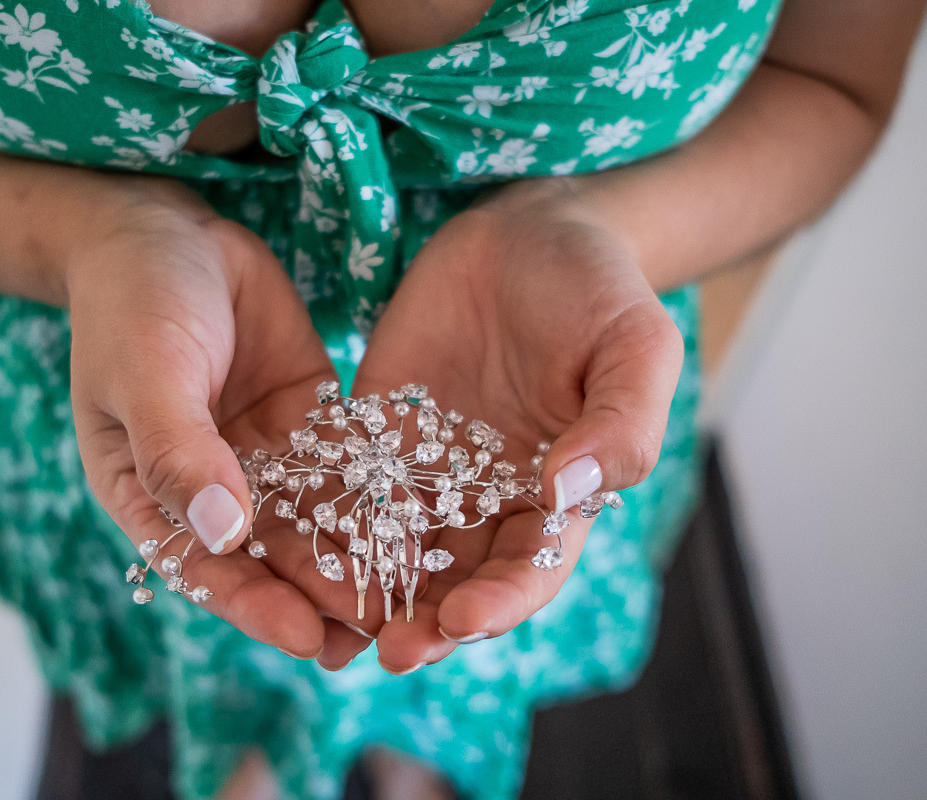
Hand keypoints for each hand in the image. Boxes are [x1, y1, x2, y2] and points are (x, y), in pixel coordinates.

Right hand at [65, 189, 375, 659]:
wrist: (167, 232)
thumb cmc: (130, 305)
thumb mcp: (145, 375)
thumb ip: (180, 453)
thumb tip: (223, 532)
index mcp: (153, 495)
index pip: (205, 567)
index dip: (254, 605)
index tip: (304, 637)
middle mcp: (213, 488)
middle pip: (270, 555)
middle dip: (321, 593)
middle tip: (380, 631)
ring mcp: (265, 457)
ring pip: (316, 520)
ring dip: (357, 559)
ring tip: (412, 598)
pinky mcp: (309, 421)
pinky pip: (346, 466)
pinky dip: (377, 496)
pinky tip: (421, 525)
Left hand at [350, 179, 684, 671]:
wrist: (527, 232)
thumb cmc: (596, 290)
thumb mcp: (634, 346)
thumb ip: (621, 423)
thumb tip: (574, 492)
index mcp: (557, 495)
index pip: (531, 568)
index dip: (503, 601)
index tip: (465, 619)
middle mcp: (489, 499)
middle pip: (457, 579)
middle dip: (427, 621)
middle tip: (393, 651)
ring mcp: (429, 471)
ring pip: (395, 549)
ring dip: (368, 590)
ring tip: (332, 619)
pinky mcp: (378, 435)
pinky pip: (348, 487)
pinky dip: (324, 521)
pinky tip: (292, 546)